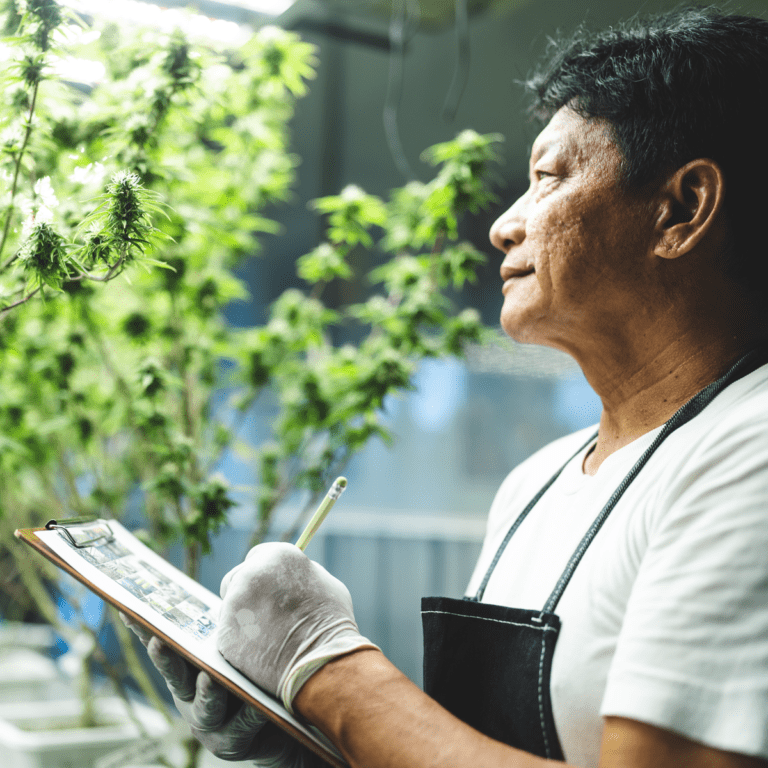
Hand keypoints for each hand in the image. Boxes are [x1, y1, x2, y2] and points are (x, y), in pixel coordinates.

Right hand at [121, 613, 325, 765]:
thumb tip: (234, 581)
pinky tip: (257, 706)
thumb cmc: (255, 672)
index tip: (129, 609)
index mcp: (189, 669)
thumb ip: (230, 622)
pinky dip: (249, 715)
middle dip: (166, 660)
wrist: (282, 723)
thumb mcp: (239, 646)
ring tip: (209, 677)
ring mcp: (209, 724)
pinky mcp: (233, 744)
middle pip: (175, 677)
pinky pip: (242, 727)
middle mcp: (191, 697)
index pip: (164, 644)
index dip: (146, 630)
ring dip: (206, 693)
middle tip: (160, 642)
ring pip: (205, 709)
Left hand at [217, 542, 377, 711]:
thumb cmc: (331, 623)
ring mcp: (234, 603)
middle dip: (245, 593)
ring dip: (242, 617)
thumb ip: (300, 573)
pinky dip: (240, 641)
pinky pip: (228, 634)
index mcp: (277, 556)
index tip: (263, 585)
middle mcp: (250, 573)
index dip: (260, 571)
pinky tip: (260, 650)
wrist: (323, 664)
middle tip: (261, 612)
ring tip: (267, 634)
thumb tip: (287, 575)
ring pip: (229, 607)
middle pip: (235, 578)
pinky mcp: (225, 633)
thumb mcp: (323, 583)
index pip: (255, 555)